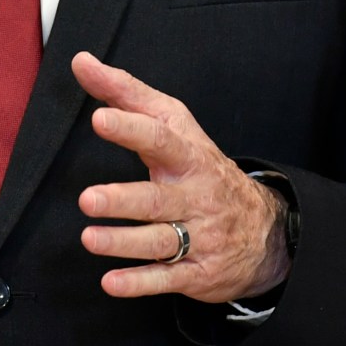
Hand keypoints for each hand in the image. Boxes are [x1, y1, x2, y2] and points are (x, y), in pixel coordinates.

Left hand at [72, 51, 290, 302]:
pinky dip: (139, 283)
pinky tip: (111, 283)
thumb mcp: (174, 124)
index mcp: (188, 156)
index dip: (130, 128)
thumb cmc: (201, 167)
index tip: (100, 118)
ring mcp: (198, 237)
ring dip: (123, 242)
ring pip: (160, 241)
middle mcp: (194, 197)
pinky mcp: (196, 272)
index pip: (159, 139)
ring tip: (90, 239)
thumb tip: (81, 62)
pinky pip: (166, 279)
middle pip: (157, 199)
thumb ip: (126, 93)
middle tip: (88, 198)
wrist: (264, 228)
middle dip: (123, 199)